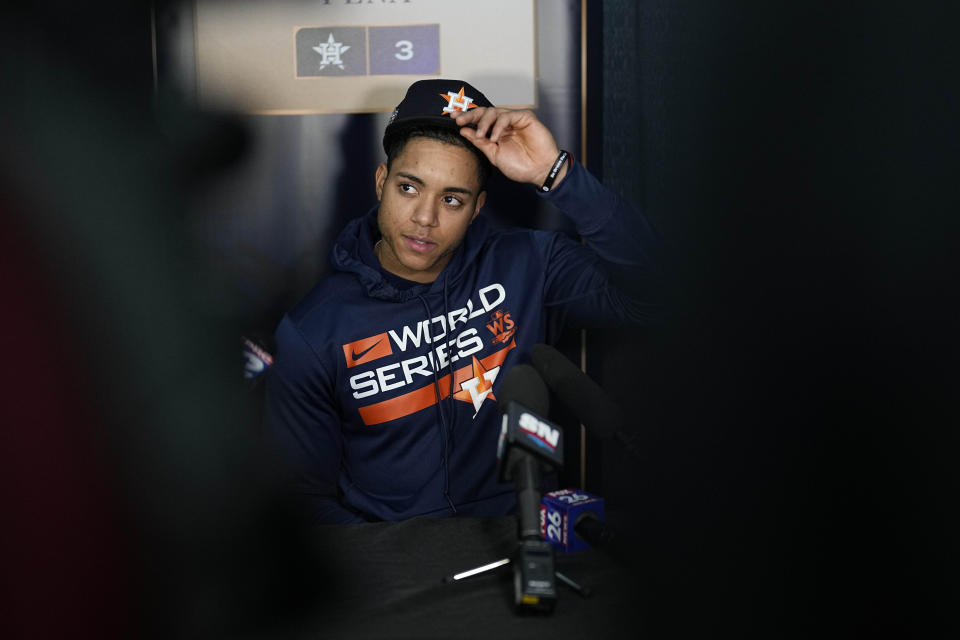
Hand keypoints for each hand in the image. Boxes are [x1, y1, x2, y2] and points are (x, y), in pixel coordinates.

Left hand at [453, 107, 567, 187]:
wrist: (540, 171)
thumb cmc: (521, 166)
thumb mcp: (494, 155)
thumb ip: (480, 142)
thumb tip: (464, 131)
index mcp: (497, 132)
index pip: (479, 120)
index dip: (467, 117)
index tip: (453, 119)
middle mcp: (505, 124)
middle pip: (485, 112)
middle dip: (470, 115)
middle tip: (460, 121)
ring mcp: (515, 119)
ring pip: (495, 111)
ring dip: (484, 123)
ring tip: (481, 136)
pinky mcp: (526, 117)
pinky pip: (508, 116)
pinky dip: (499, 125)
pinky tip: (495, 136)